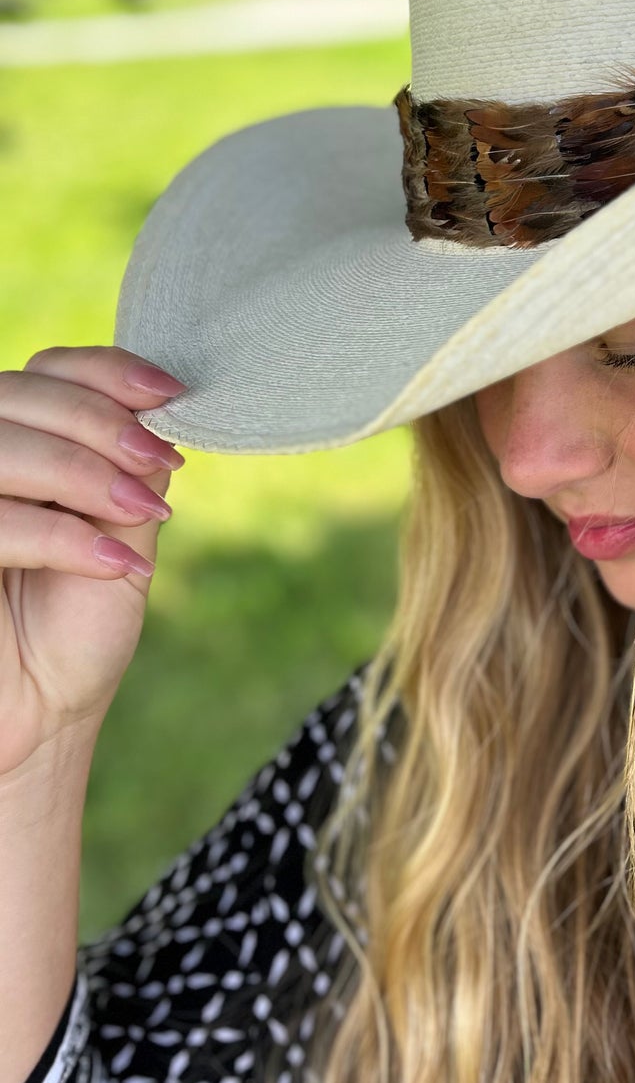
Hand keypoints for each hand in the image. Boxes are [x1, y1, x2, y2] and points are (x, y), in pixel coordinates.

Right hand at [0, 346, 187, 778]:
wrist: (43, 713)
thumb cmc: (79, 621)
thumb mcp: (124, 531)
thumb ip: (132, 467)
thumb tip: (164, 406)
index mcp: (23, 443)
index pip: (50, 369)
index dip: (108, 371)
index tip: (170, 394)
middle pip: (21, 394)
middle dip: (101, 424)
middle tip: (156, 466)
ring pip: (1, 447)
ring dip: (84, 473)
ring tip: (135, 518)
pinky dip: (59, 535)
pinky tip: (112, 563)